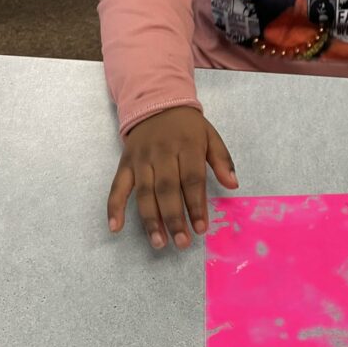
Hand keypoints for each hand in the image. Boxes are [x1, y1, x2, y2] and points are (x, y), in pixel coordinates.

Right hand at [107, 107, 237, 250]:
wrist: (156, 104)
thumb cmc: (187, 127)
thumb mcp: (210, 136)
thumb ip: (222, 160)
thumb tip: (233, 184)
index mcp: (187, 145)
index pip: (192, 179)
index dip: (196, 205)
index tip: (201, 228)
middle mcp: (162, 153)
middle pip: (167, 189)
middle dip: (174, 218)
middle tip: (182, 242)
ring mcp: (141, 159)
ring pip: (144, 193)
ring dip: (150, 220)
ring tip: (159, 243)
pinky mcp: (125, 163)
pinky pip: (117, 186)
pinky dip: (114, 207)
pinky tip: (115, 227)